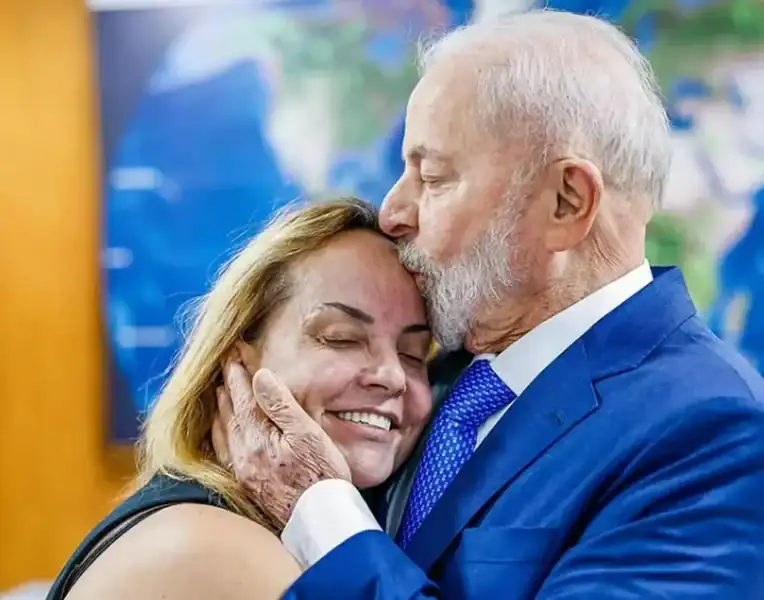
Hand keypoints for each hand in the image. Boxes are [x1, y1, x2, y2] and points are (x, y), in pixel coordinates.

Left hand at [211, 354, 350, 529]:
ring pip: (223, 430)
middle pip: (230, 411)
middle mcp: (244, 452)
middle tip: (225, 364)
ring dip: (221, 407)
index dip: (238, 373)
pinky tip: (221, 431)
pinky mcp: (246, 484)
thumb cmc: (322, 476)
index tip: (234, 353)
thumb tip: (260, 376)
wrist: (318, 521)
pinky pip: (223, 451)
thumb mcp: (309, 435)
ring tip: (219, 391)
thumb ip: (282, 405)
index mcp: (258, 436)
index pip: (244, 397)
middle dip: (227, 385)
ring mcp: (243, 470)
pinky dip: (219, 433)